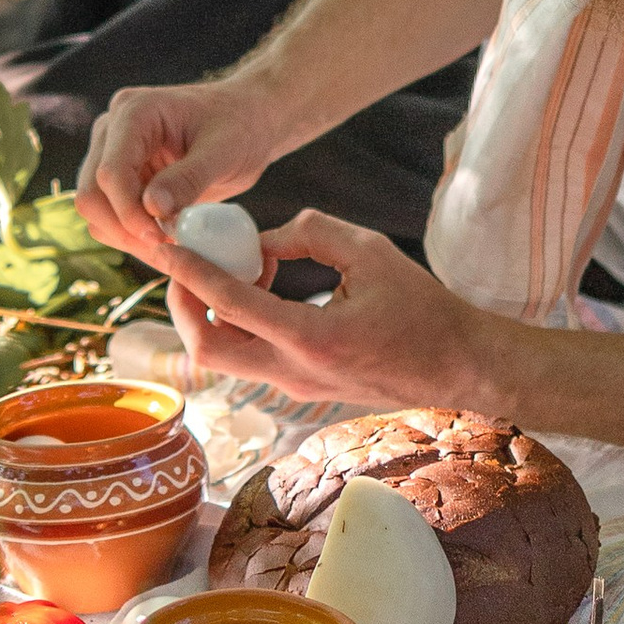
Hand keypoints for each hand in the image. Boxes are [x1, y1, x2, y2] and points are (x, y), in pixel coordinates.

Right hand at [76, 76, 287, 272]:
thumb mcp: (224, 151)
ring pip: (94, 207)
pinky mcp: (121, 175)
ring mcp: (112, 152)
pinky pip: (108, 214)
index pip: (112, 171)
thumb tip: (151, 209)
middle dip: (123, 228)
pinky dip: (130, 234)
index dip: (129, 212)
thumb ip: (188, 178)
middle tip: (166, 250)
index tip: (160, 238)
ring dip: (124, 235)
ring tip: (169, 247)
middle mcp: (113, 129)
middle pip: (92, 192)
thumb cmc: (240, 126)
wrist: (247, 121)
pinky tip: (164, 239)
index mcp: (135, 112)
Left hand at [165, 211, 505, 413]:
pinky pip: (248, 359)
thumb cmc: (422, 307)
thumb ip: (310, 233)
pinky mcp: (299, 389)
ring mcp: (295, 388)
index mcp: (312, 338)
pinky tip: (258, 288)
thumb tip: (259, 240)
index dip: (191, 273)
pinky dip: (236, 324)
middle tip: (182, 265)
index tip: (166, 247)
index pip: (230, 305)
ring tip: (228, 270)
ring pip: (223, 360)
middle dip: (182, 306)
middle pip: (207, 350)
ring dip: (209, 316)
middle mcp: (294, 372)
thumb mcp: (370, 251)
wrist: (457, 366)